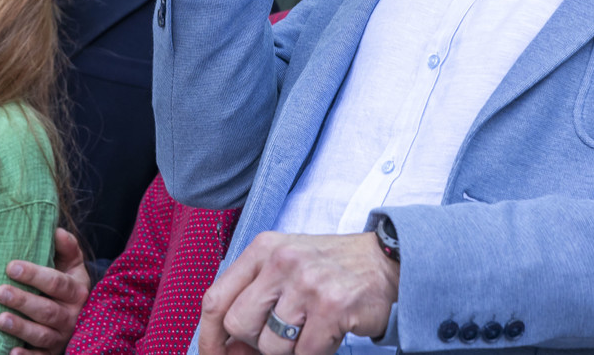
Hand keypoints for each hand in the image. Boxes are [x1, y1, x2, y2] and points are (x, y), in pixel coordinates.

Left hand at [0, 227, 90, 354]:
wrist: (80, 316)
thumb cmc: (67, 284)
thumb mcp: (72, 266)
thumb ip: (67, 248)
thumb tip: (56, 231)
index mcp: (77, 291)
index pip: (57, 283)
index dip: (35, 275)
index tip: (11, 266)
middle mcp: (71, 316)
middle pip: (48, 310)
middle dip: (23, 300)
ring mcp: (62, 337)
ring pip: (42, 334)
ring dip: (21, 328)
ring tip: (0, 319)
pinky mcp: (52, 353)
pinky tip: (11, 352)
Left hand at [199, 232, 398, 354]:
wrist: (383, 260)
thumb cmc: (328, 267)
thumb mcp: (284, 265)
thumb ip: (253, 296)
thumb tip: (226, 348)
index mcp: (262, 249)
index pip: (216, 299)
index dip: (209, 337)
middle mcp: (280, 261)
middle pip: (239, 325)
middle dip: (255, 343)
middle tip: (281, 337)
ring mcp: (306, 283)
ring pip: (272, 346)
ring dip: (290, 349)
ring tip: (309, 329)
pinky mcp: (331, 307)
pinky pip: (305, 353)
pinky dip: (315, 352)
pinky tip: (327, 334)